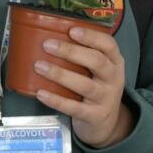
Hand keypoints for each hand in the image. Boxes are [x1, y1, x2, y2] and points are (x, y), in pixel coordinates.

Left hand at [33, 26, 133, 148]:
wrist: (108, 122)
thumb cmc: (96, 85)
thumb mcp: (97, 69)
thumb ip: (81, 53)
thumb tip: (47, 34)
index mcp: (114, 62)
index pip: (108, 45)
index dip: (91, 36)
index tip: (71, 30)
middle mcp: (113, 78)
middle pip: (96, 62)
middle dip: (71, 52)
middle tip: (47, 45)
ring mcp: (105, 98)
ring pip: (84, 85)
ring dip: (60, 74)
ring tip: (39, 66)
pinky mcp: (94, 116)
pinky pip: (74, 107)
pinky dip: (56, 100)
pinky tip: (41, 93)